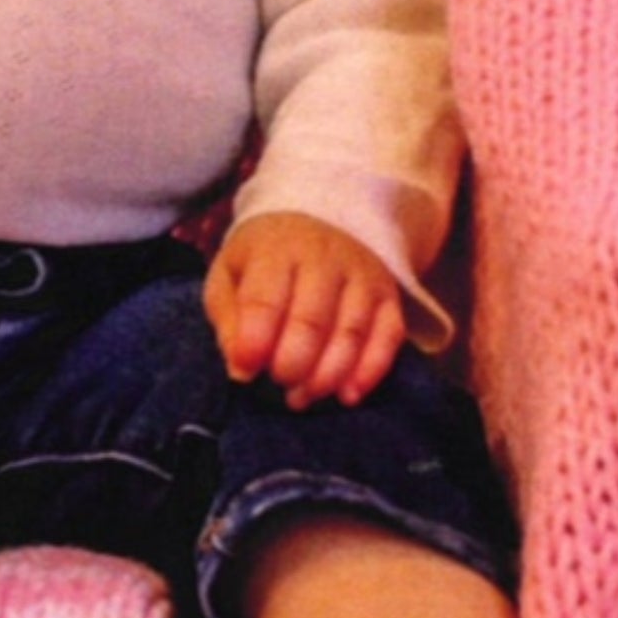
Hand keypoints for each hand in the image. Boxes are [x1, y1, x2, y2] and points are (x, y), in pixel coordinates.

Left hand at [203, 211, 404, 409]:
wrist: (315, 220)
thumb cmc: (263, 260)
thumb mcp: (228, 274)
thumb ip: (228, 319)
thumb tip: (241, 368)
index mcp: (276, 249)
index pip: (265, 299)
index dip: (255, 342)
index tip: (246, 371)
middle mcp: (324, 257)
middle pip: (312, 321)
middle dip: (292, 365)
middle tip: (278, 382)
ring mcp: (361, 275)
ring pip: (351, 333)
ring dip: (326, 377)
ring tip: (302, 397)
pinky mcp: (388, 295)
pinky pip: (389, 336)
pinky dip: (370, 372)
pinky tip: (347, 395)